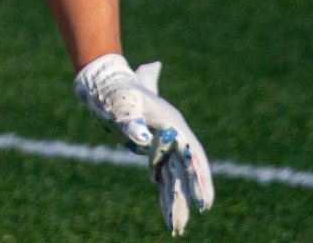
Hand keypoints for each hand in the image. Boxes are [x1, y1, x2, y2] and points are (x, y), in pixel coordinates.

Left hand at [73, 54, 213, 234]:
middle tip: (200, 212)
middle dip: (194, 191)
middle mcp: (172, 136)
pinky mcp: (154, 155)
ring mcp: (164, 147)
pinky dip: (167, 199)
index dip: (200, 176)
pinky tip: (169, 221)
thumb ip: (130, 122)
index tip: (205, 199)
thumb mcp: (122, 104)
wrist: (108, 85)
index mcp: (171, 123)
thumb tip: (141, 139)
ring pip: (176, 179)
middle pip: (187, 169)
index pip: (192, 153)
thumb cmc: (117, 92)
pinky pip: (164, 180)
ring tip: (177, 228)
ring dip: (178, 202)